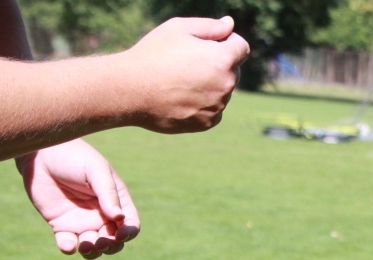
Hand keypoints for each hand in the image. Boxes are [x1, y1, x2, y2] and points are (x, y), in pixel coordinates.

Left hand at [17, 139, 139, 257]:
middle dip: (111, 245)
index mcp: (116, 201)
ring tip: (86, 246)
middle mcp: (102, 215)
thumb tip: (119, 217)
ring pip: (93, 246)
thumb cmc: (73, 156)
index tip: (120, 234)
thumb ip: (108, 193)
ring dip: (93, 251)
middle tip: (101, 242)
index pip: (130, 224)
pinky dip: (69, 248)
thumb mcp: (96, 170)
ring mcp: (81, 221)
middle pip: (114, 240)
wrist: (40, 154)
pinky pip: (68, 243)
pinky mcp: (61, 225)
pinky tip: (68, 244)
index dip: (129, 232)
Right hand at [119, 17, 248, 132]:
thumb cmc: (153, 54)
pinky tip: (181, 97)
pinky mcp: (208, 122)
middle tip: (187, 63)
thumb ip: (210, 26)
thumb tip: (229, 25)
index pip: (242, 47)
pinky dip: (203, 103)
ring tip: (179, 81)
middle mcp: (226, 84)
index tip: (207, 44)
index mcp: (222, 59)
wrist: (131, 90)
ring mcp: (218, 106)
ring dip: (210, 85)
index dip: (227, 42)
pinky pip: (214, 110)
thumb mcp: (178, 29)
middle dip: (218, 64)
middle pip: (233, 70)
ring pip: (222, 91)